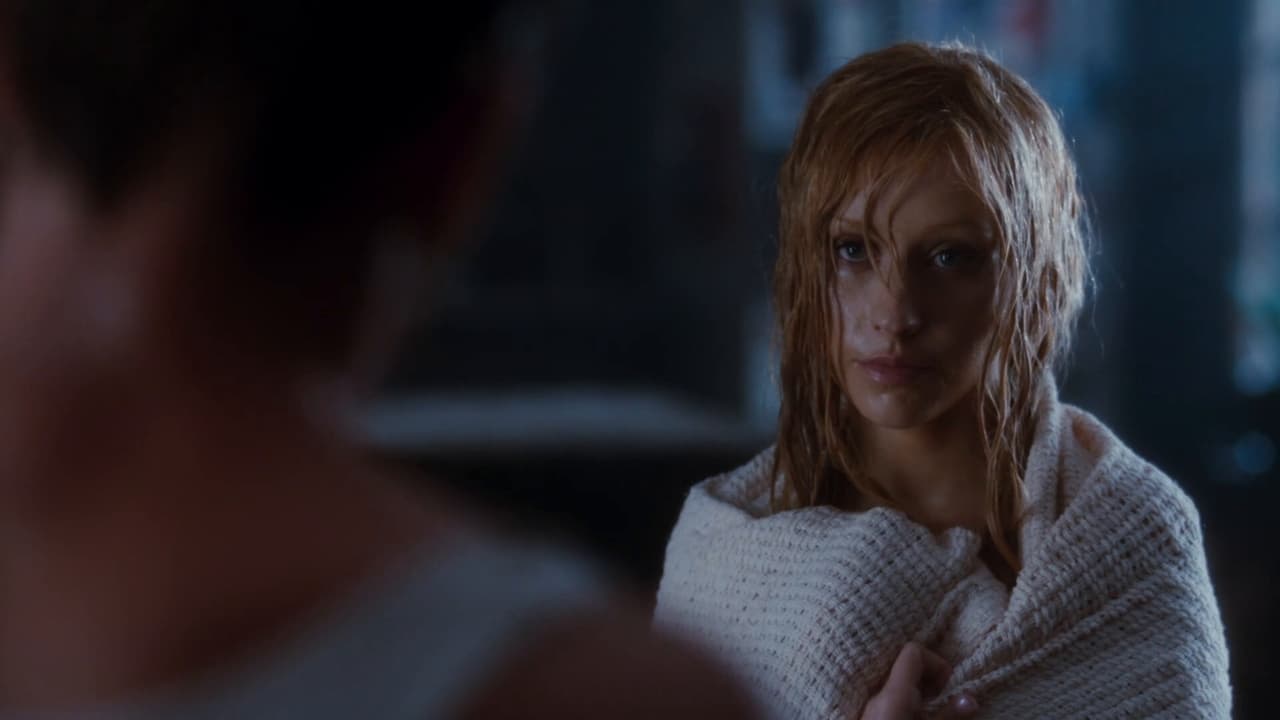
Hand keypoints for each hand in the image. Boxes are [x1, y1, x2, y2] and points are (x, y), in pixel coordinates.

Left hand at [858, 642, 978, 719]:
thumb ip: (949, 713)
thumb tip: (971, 698)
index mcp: (893, 692)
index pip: (913, 651)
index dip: (935, 662)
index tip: (947, 685)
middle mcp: (876, 693)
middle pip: (904, 666)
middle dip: (927, 678)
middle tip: (942, 699)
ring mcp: (867, 705)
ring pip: (895, 683)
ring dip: (916, 691)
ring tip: (931, 710)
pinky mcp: (865, 715)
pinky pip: (886, 697)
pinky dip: (903, 700)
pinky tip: (915, 714)